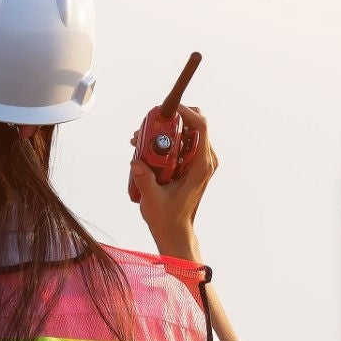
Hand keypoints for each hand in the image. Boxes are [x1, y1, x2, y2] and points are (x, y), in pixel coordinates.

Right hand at [129, 104, 216, 260]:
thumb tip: (136, 161)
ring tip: (140, 141)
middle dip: (170, 121)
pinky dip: (164, 141)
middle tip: (148, 128)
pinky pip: (181, 143)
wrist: (174, 230)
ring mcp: (198, 162)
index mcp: (201, 166)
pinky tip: (145, 149)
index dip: (187, 113)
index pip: (201, 128)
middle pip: (195, 125)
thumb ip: (145, 179)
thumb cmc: (168, 217)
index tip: (167, 110)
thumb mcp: (153, 199)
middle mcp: (204, 161)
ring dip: (163, 132)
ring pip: (186, 133)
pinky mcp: (190, 165)